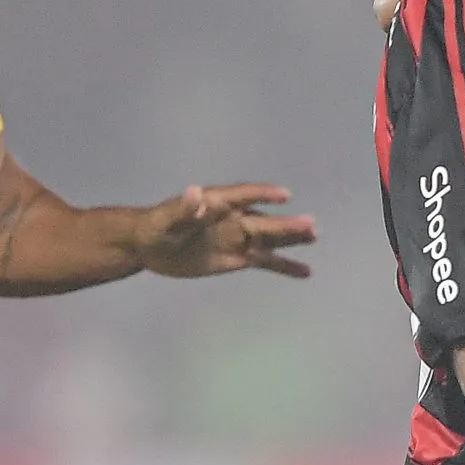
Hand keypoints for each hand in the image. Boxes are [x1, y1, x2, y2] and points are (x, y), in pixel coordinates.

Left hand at [130, 183, 318, 278]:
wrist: (150, 247)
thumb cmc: (155, 227)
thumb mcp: (166, 219)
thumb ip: (184, 208)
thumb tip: (195, 193)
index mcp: (218, 203)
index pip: (244, 196)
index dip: (263, 195)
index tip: (284, 196)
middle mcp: (233, 218)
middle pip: (264, 221)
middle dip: (286, 224)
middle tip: (311, 226)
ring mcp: (237, 239)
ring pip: (270, 239)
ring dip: (291, 239)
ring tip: (314, 238)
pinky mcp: (237, 258)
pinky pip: (265, 261)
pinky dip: (285, 266)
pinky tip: (306, 272)